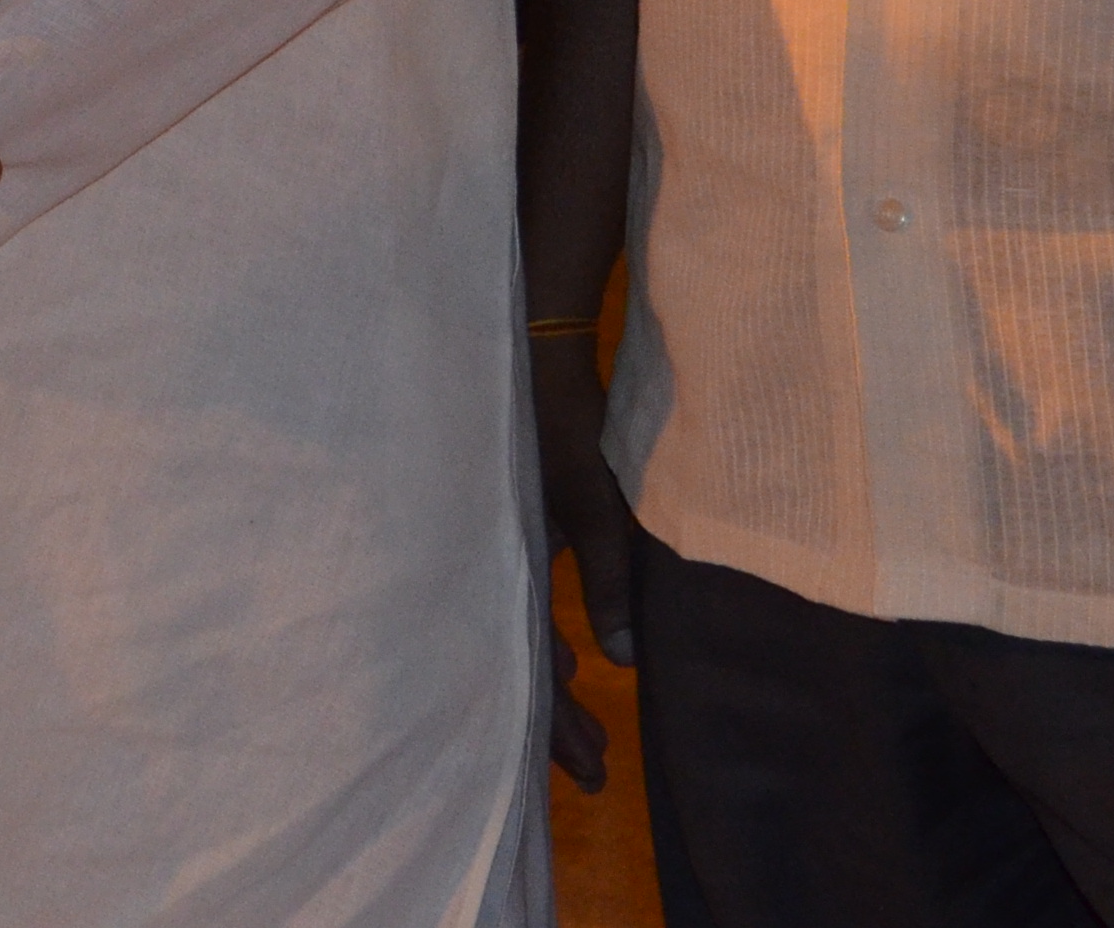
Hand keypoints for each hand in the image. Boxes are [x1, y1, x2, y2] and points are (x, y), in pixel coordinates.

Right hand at [531, 318, 638, 791]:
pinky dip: (545, 636)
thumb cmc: (558, 419)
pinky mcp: (514, 524)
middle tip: (593, 770)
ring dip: (552, 683)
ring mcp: (501, 543)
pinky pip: (523, 600)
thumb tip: (619, 658)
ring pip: (519, 634)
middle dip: (553, 720)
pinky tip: (576, 652)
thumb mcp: (590, 499)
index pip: (529, 663)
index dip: (556, 721)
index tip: (590, 769)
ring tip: (586, 732)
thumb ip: (609, 574)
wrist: (530, 343)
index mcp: (506, 562)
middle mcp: (494, 562)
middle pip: (518, 661)